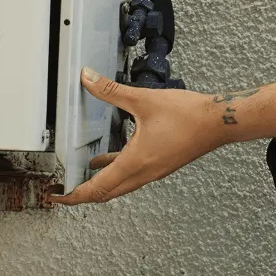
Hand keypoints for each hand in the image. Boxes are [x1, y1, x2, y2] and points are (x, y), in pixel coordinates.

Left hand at [51, 68, 229, 204]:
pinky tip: (111, 158)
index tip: (57, 196)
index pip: (96, 189)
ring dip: (99, 184)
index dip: (73, 195)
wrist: (219, 123)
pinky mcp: (160, 164)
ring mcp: (153, 171)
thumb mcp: (143, 99)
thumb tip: (87, 79)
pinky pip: (131, 175)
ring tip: (81, 176)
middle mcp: (143, 173)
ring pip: (119, 186)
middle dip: (81, 194)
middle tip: (63, 190)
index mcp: (135, 162)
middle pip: (106, 194)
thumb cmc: (188, 114)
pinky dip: (116, 172)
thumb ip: (111, 90)